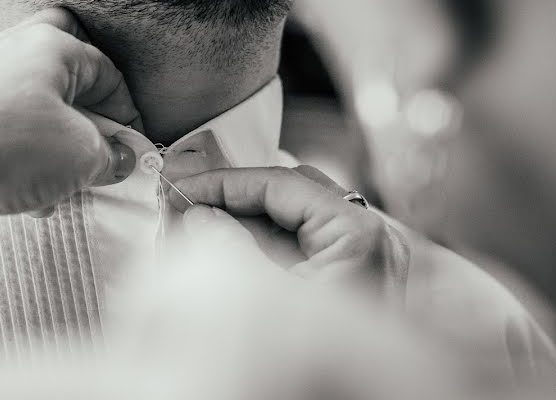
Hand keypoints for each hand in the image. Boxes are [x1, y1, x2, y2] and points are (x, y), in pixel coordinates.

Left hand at [0, 8, 141, 230]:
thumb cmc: (6, 146)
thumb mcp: (81, 157)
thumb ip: (110, 156)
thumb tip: (119, 159)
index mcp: (50, 45)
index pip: (108, 73)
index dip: (127, 116)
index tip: (132, 152)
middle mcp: (11, 50)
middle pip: (66, 73)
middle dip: (86, 115)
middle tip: (94, 148)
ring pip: (33, 106)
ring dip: (54, 145)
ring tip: (62, 185)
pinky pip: (3, 128)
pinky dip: (21, 157)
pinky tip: (26, 197)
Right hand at [173, 165, 409, 303]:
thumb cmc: (328, 373)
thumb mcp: (269, 301)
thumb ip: (231, 247)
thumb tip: (201, 215)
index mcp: (358, 233)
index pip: (282, 184)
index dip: (226, 182)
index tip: (185, 187)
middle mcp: (370, 239)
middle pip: (290, 196)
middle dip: (233, 200)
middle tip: (186, 204)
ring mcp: (363, 260)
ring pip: (292, 222)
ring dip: (243, 224)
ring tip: (196, 229)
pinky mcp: (350, 283)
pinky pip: (301, 249)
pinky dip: (261, 248)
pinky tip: (225, 253)